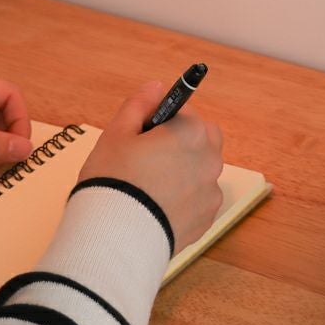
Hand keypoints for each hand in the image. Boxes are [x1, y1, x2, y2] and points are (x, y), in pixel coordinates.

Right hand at [77, 80, 223, 251]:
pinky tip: (157, 204)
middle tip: (148, 155)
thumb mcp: (117, 133)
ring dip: (184, 168)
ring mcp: (210, 192)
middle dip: (181, 140)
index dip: (159, 118)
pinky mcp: (206, 219)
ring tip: (149, 185)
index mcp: (191, 132)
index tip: (142, 132)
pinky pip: (198, 197)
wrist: (116, 237)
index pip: (183, 110)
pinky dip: (184, 196)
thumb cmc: (114, 180)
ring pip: (201, 168)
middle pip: (201, 137)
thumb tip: (156, 87)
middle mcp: (209, 160)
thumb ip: (140, 105)